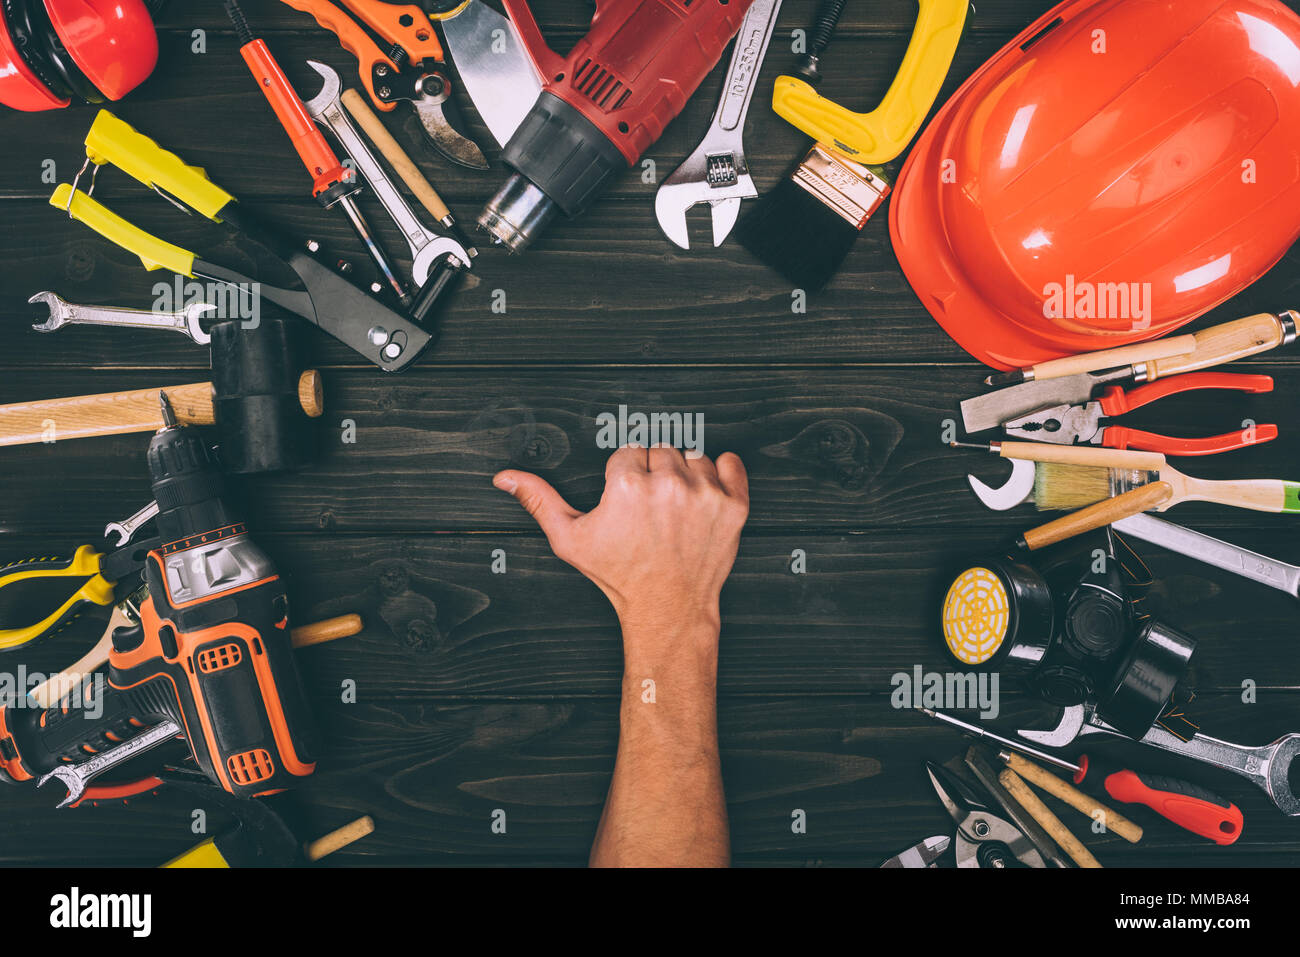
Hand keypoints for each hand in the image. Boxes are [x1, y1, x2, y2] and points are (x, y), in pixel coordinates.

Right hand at [493, 445, 748, 636]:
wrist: (667, 608)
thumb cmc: (620, 576)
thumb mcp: (570, 539)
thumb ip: (539, 500)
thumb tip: (506, 477)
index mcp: (628, 485)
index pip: (627, 452)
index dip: (624, 478)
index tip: (627, 503)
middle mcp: (669, 485)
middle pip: (659, 451)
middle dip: (653, 475)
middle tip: (650, 510)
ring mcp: (705, 494)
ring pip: (692, 456)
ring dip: (685, 476)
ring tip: (674, 510)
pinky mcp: (734, 505)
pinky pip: (732, 464)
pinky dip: (723, 474)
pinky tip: (705, 496)